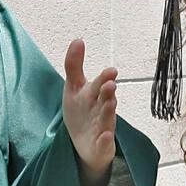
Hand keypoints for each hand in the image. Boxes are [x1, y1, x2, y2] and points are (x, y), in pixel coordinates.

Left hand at [62, 39, 117, 185]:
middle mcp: (101, 110)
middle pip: (105, 100)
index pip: (99, 84)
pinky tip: (106, 136)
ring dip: (108, 111)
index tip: (111, 71)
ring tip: (110, 103)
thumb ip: (74, 65)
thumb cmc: (82, 113)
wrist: (85, 145)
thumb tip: (78, 39)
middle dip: (107, 92)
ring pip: (107, 119)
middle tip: (110, 85)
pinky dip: (106, 140)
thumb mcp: (74, 88)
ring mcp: (103, 128)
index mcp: (95, 95)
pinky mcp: (102, 146)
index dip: (104, 77)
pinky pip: (105, 144)